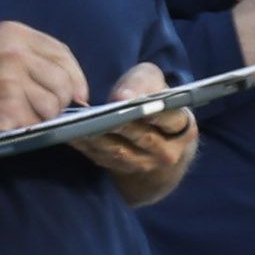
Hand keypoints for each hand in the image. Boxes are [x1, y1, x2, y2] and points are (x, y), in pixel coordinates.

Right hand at [0, 18, 87, 137]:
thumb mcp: (2, 51)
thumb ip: (37, 59)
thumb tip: (78, 90)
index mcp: (15, 33)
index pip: (62, 53)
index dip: (76, 76)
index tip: (78, 93)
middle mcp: (14, 52)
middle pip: (63, 81)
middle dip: (59, 100)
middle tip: (41, 106)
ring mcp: (11, 80)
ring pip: (53, 105)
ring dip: (43, 115)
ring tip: (21, 111)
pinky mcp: (8, 106)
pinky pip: (37, 122)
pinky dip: (28, 126)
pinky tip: (11, 119)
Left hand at [68, 59, 197, 189]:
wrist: (157, 146)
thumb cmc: (155, 105)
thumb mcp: (156, 85)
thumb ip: (144, 82)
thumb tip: (123, 97)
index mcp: (183, 127)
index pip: (172, 119)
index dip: (154, 112)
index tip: (134, 103)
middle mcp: (168, 152)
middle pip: (143, 137)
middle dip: (119, 124)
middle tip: (98, 114)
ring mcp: (145, 165)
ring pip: (120, 152)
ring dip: (97, 138)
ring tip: (78, 123)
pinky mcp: (122, 171)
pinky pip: (102, 159)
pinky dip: (86, 146)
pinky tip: (70, 133)